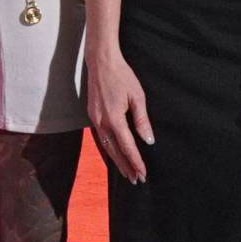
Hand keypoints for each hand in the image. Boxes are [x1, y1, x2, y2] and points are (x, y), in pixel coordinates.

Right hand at [85, 45, 153, 182]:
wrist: (101, 62)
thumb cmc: (122, 76)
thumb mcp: (137, 96)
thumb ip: (142, 120)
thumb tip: (148, 140)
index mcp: (114, 119)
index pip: (127, 147)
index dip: (136, 162)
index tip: (143, 174)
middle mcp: (102, 122)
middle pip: (114, 152)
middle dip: (126, 167)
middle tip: (136, 180)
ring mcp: (94, 119)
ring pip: (106, 147)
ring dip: (116, 161)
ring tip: (126, 172)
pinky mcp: (92, 116)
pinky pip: (100, 138)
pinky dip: (108, 150)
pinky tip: (114, 155)